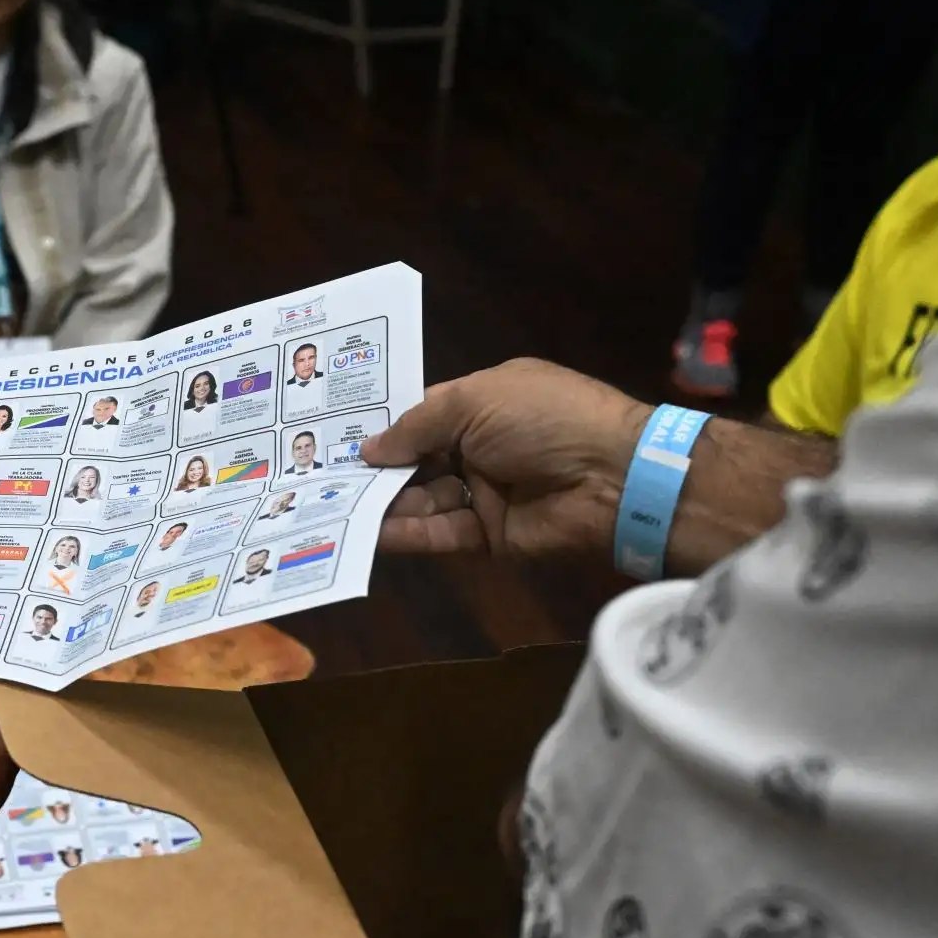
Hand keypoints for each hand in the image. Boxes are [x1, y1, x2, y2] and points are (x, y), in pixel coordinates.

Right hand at [361, 358, 649, 558]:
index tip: (336, 434)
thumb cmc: (544, 419)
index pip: (424, 413)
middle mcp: (482, 446)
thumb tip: (369, 449)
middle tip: (322, 475)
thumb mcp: (474, 403)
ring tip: (333, 505)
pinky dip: (407, 533)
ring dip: (384, 502)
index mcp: (485, 402)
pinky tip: (369, 532)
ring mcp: (486, 492)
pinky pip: (441, 532)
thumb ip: (416, 426)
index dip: (385, 424)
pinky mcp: (490, 535)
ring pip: (424, 498)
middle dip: (377, 467)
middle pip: (418, 459)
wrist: (614, 478)